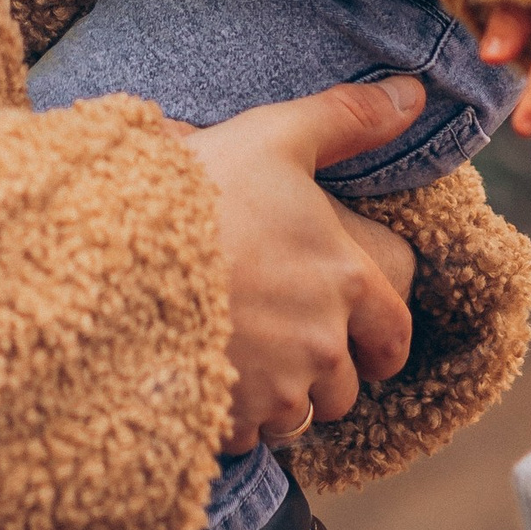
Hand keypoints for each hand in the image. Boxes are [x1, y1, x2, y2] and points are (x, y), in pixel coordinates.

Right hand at [179, 80, 421, 447]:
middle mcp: (323, 345)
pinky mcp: (230, 418)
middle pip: (345, 385)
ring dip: (282, 396)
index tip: (366, 344)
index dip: (381, 342)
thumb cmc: (202, 190)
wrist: (117, 251)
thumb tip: (413, 93)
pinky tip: (207, 375)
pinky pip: (248, 435)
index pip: (393, 336)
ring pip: (299, 415)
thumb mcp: (276, 137)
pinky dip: (235, 415)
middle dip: (324, 370)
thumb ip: (348, 118)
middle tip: (287, 342)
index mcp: (346, 283)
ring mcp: (276, 388)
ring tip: (244, 358)